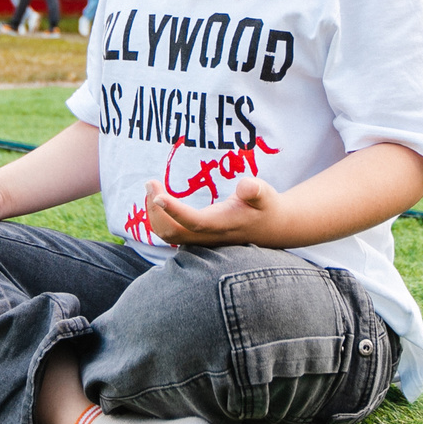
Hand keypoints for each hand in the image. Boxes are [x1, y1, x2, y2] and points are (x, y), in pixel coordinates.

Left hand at [146, 176, 283, 246]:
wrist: (272, 228)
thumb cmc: (266, 206)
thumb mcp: (266, 194)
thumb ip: (256, 190)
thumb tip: (245, 185)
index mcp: (224, 224)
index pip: (194, 222)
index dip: (173, 210)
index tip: (157, 193)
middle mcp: (210, 236)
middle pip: (173, 233)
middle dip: (156, 210)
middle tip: (150, 183)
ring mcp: (202, 240)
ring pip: (169, 236)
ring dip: (155, 214)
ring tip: (152, 189)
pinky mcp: (198, 238)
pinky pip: (171, 234)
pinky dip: (160, 218)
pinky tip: (159, 199)